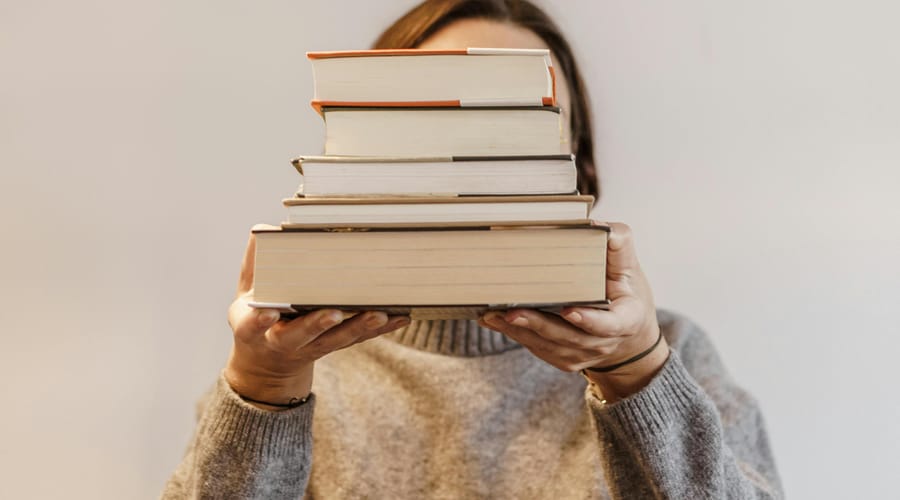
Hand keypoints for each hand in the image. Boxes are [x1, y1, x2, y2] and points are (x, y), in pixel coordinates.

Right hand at [224, 228, 409, 409]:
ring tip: (378, 314)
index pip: (254, 326)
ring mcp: (312, 346)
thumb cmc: (258, 313)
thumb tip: (264, 229)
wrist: (268, 361)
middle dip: (317, 325)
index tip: (268, 313)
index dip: (260, 321)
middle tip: (333, 313)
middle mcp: (285, 342)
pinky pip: (360, 338)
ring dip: (358, 326)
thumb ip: (254, 262)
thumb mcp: (246, 292)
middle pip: (302, 335)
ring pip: (337, 339)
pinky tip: (402, 317)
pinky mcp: (335, 346)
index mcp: (256, 329)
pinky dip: (381, 329)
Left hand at [479, 222, 667, 402]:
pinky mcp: (563, 359)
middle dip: (538, 325)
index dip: (589, 320)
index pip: (607, 325)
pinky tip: (493, 321)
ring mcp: (581, 355)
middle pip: (567, 337)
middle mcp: (601, 344)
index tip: (569, 310)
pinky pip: (537, 348)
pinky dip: (515, 334)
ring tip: (492, 315)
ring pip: (547, 345)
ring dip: (519, 331)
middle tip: (511, 312)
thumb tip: (595, 225)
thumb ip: (618, 246)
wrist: (629, 338)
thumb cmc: (627, 296)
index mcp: (624, 322)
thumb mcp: (630, 270)